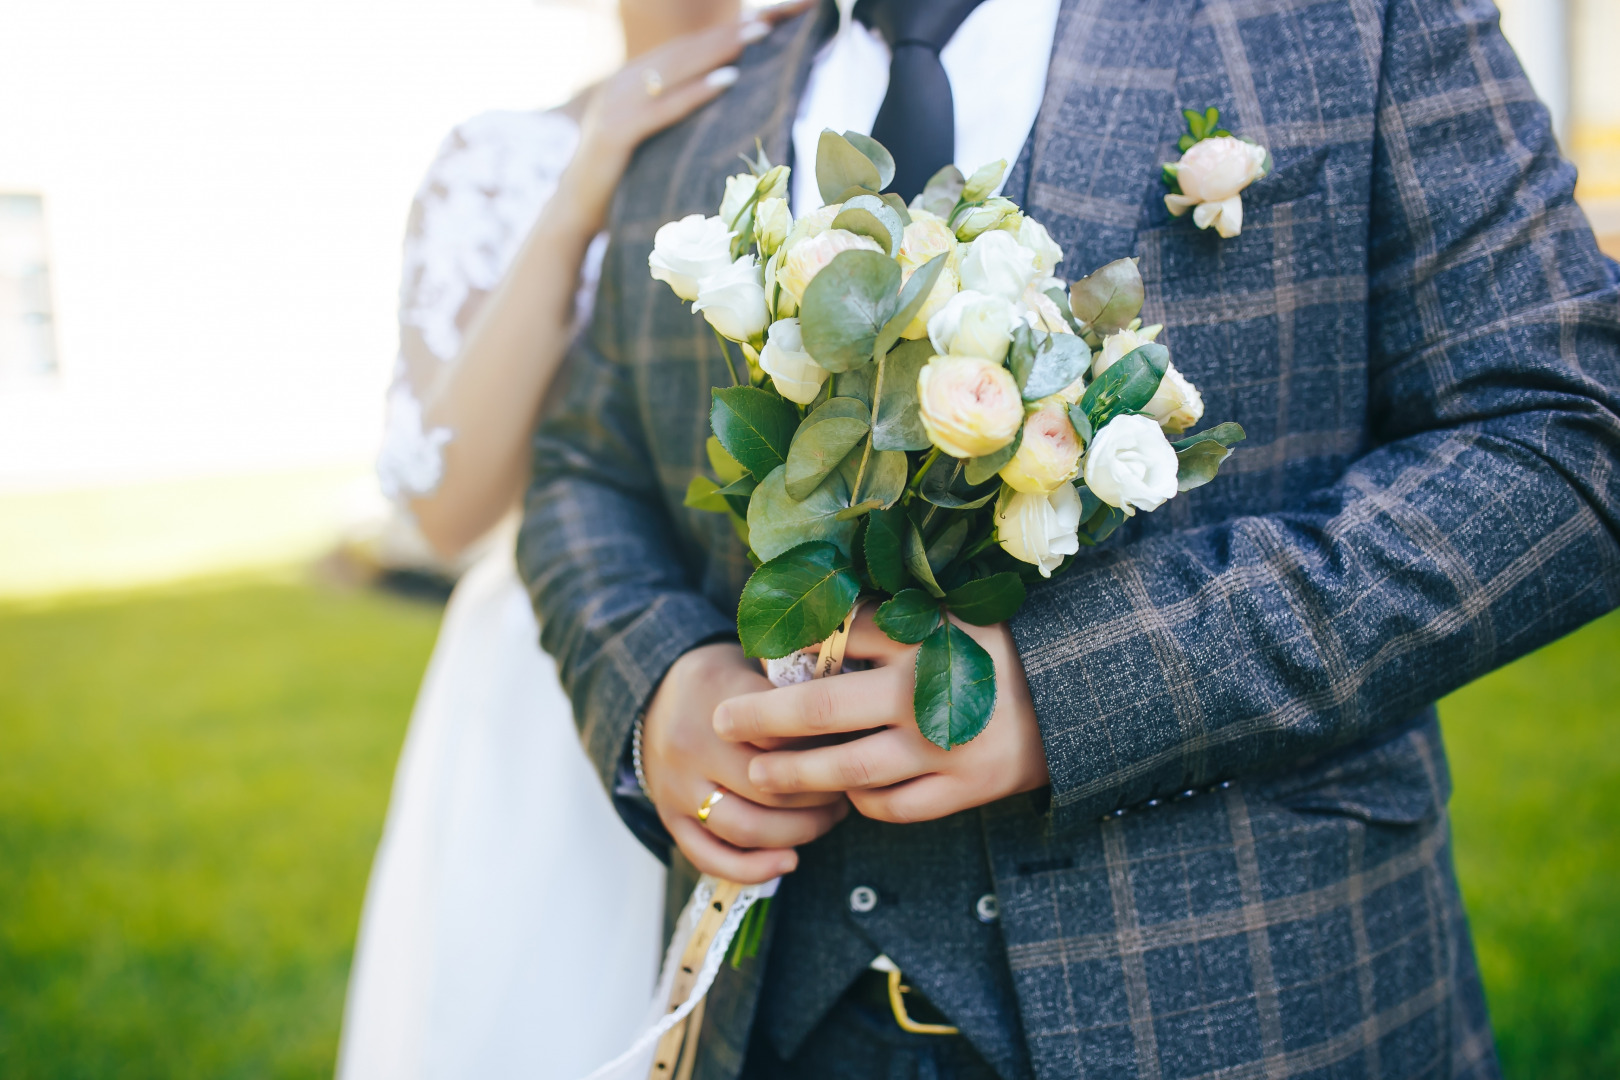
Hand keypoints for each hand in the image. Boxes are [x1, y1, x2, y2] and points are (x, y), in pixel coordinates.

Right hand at [559, 3, 811, 226]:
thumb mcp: (652, 138)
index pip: (688, 48)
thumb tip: (724, 103)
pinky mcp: (616, 132)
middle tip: (773, 16)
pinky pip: (664, 108)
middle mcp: (625, 81)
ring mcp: (618, 103)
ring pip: (678, 68)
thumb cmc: (622, 179)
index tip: (769, 19)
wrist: (573, 211)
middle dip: (732, 31)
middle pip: (687, 49)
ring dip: (721, 49)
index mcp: (635, 79)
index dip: (726, 32)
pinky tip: (728, 79)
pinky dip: (697, 91)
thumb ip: (676, 115)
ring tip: (760, 33)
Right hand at [642, 642, 848, 883]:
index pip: (785, 736)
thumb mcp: (753, 663)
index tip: (852, 748)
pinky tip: (789, 861)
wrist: (655, 695)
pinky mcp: (670, 818)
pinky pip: (710, 857)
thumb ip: (795, 686)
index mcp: (719, 702)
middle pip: (771, 787)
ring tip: (828, 818)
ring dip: (800, 832)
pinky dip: (753, 869)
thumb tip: (850, 713)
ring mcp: (677, 788)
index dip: (828, 748)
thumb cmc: (723, 682)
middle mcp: (692, 747)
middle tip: (847, 789)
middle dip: (821, 796)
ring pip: (747, 828)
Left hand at [712, 613, 1049, 823]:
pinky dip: (860, 801)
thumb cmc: (997, 651)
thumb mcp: (947, 617)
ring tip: (758, 773)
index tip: (752, 657)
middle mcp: (927, 691)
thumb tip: (810, 623)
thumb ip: (885, 622)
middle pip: (822, 706)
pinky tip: (842, 792)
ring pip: (847, 768)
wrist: (1076, 698)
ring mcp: (943, 747)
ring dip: (795, 773)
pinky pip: (892, 806)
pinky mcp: (961, 789)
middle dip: (762, 715)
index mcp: (922, 636)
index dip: (789, 646)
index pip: (837, 635)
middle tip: (721, 721)